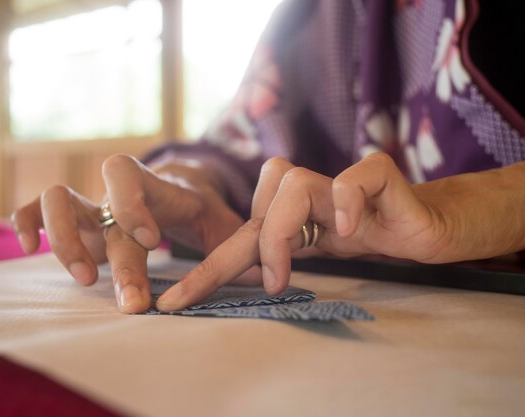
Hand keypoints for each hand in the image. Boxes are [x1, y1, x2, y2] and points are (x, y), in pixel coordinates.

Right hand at [11, 154, 246, 312]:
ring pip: (57, 199)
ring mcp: (93, 202)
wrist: (180, 185)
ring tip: (86, 279)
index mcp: (158, 187)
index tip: (154, 246)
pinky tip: (28, 249)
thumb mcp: (224, 222)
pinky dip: (26, 223)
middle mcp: (120, 193)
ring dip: (64, 240)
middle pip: (100, 207)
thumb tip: (265, 272)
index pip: (134, 180)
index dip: (133, 207)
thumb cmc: (202, 210)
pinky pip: (35, 208)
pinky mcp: (74, 216)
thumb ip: (239, 242)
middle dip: (113, 257)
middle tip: (131, 302)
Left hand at [157, 153, 449, 309]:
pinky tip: (351, 231)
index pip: (241, 239)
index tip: (174, 303)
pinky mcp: (378, 174)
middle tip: (229, 293)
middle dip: (231, 257)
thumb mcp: (320, 253)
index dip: (208, 270)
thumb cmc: (371, 235)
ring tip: (285, 274)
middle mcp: (307, 193)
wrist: (426, 224)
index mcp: (290, 214)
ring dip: (283, 232)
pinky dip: (347, 203)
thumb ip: (281, 257)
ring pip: (292, 184)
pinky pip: (352, 179)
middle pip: (255, 211)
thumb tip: (241, 276)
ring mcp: (339, 181)